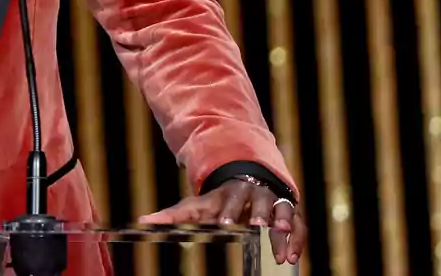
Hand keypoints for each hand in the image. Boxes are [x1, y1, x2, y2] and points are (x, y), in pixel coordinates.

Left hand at [138, 179, 305, 265]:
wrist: (247, 185)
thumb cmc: (218, 202)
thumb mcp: (197, 206)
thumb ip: (173, 215)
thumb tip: (142, 222)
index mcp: (230, 192)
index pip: (228, 199)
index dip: (227, 210)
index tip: (223, 224)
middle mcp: (254, 194)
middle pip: (257, 199)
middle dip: (257, 211)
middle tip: (256, 225)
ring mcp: (273, 203)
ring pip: (281, 210)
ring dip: (282, 225)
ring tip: (281, 245)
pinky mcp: (290, 215)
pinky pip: (298, 225)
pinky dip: (297, 239)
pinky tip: (292, 256)